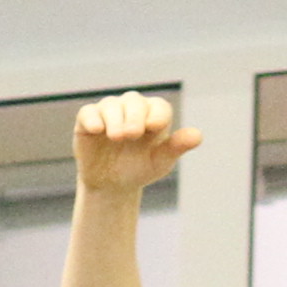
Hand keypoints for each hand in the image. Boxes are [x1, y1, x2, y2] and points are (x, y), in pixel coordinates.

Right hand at [73, 90, 205, 201]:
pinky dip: (93, 119)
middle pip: (134, 102)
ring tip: (117, 137)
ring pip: (111, 105)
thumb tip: (198, 136)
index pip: (158, 107)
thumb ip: (176, 147)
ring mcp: (109, 111)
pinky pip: (88, 113)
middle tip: (132, 135)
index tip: (155, 127)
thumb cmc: (140, 168)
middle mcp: (131, 107)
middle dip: (134, 117)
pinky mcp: (88, 119)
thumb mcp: (160, 161)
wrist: (113, 184)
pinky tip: (98, 129)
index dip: (157, 114)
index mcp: (153, 114)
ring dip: (115, 119)